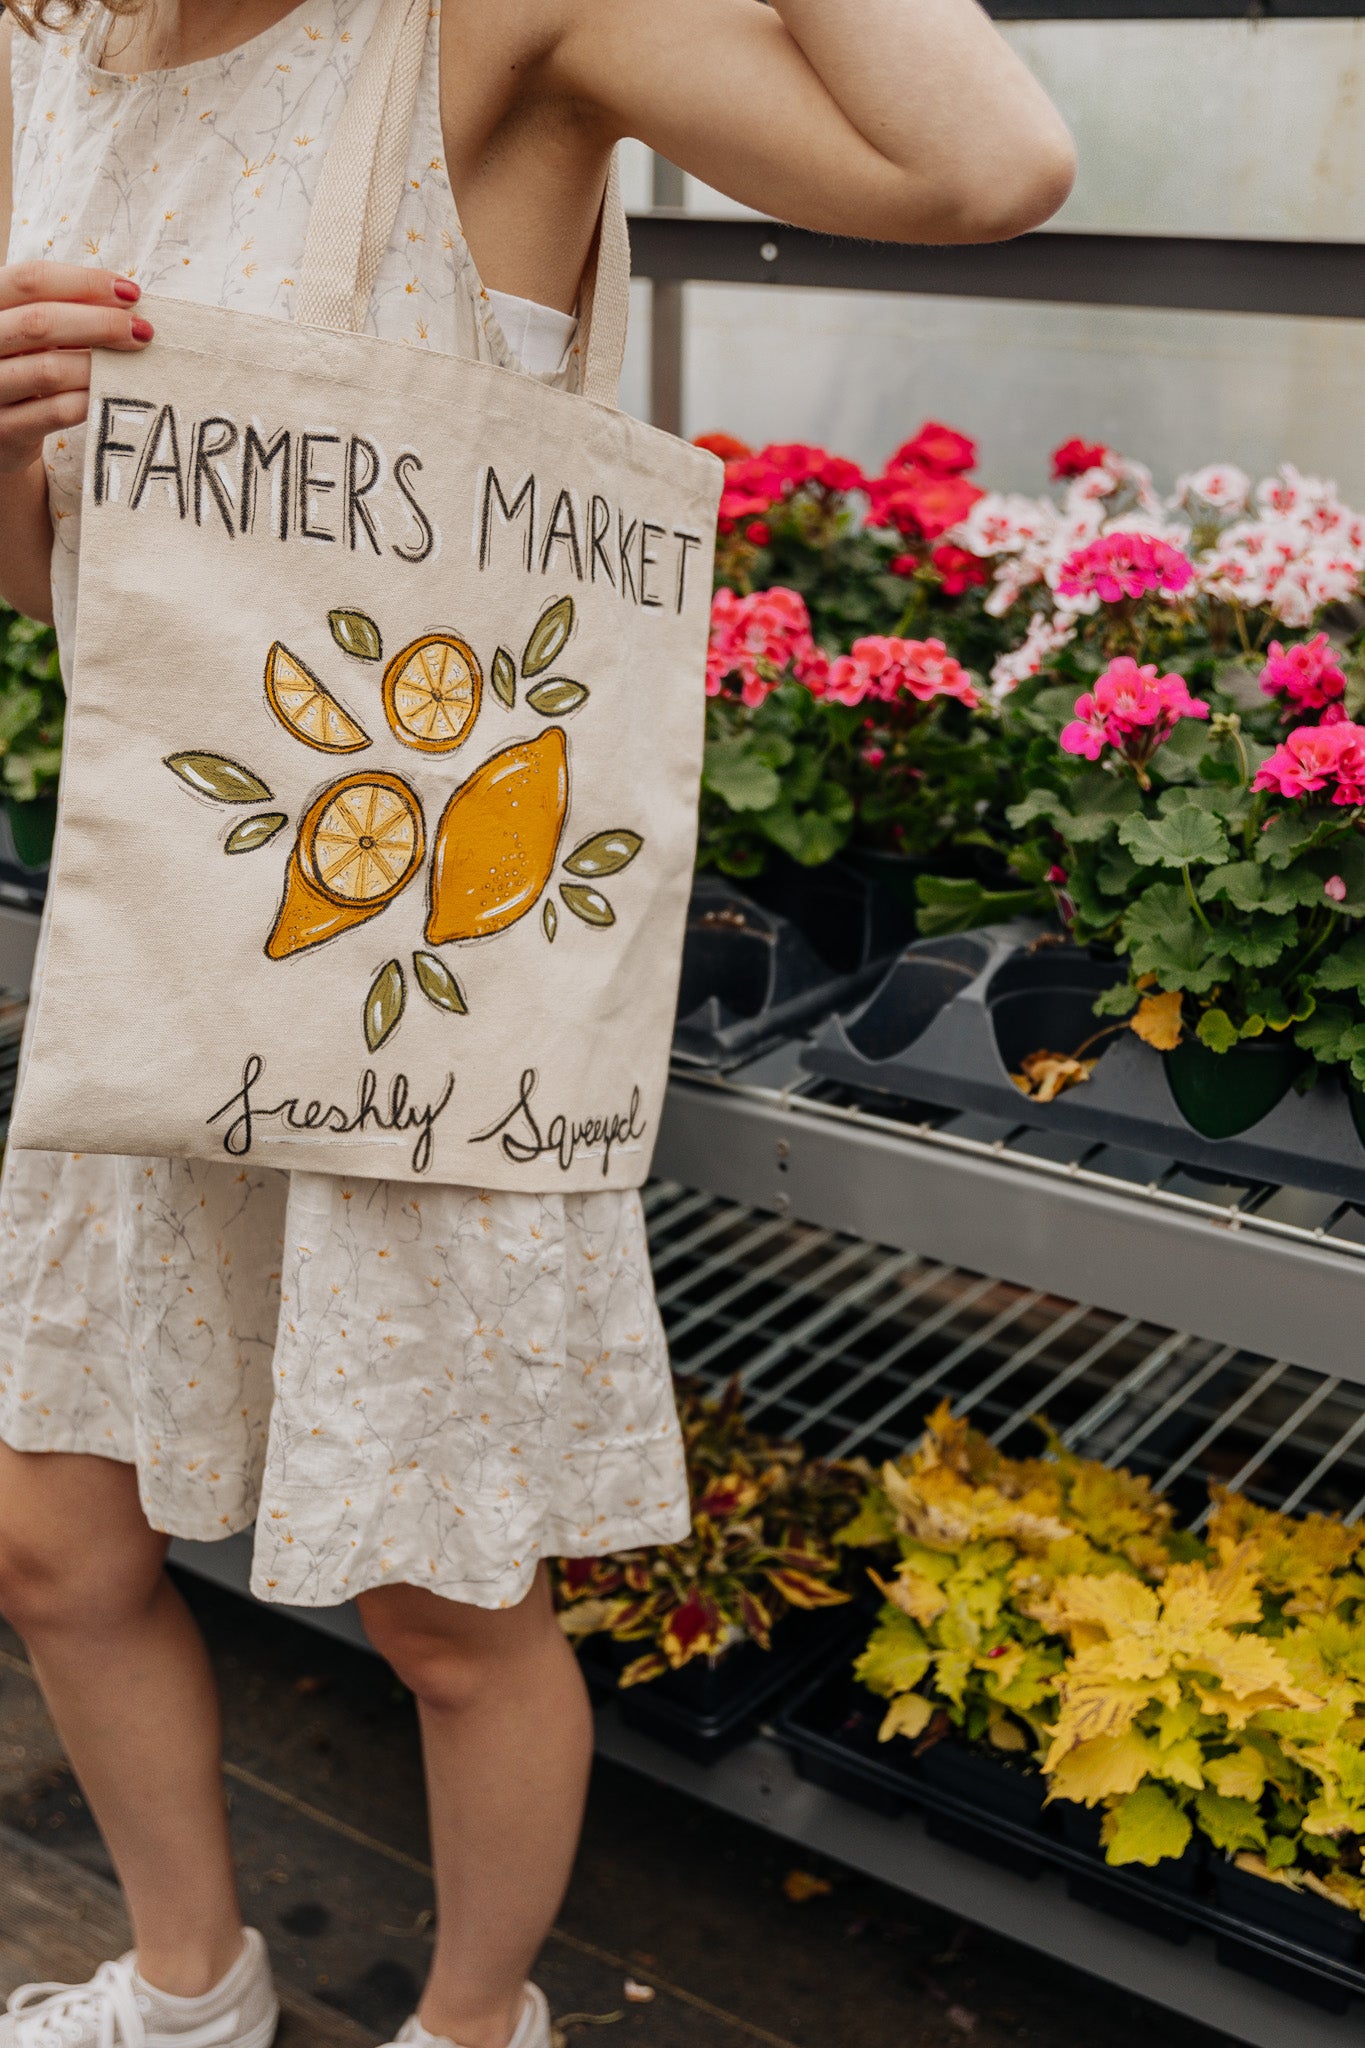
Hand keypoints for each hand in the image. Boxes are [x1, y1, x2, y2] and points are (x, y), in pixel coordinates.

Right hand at [0, 262, 152, 476]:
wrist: (0, 430)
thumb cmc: (22, 366)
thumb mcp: (31, 331)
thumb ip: (64, 310)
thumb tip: (126, 298)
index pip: (30, 280)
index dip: (85, 282)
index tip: (131, 293)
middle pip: (40, 322)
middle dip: (101, 323)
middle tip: (143, 331)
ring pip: (49, 369)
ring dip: (100, 365)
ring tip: (131, 363)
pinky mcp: (4, 430)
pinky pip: (57, 411)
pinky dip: (91, 398)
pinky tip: (112, 392)